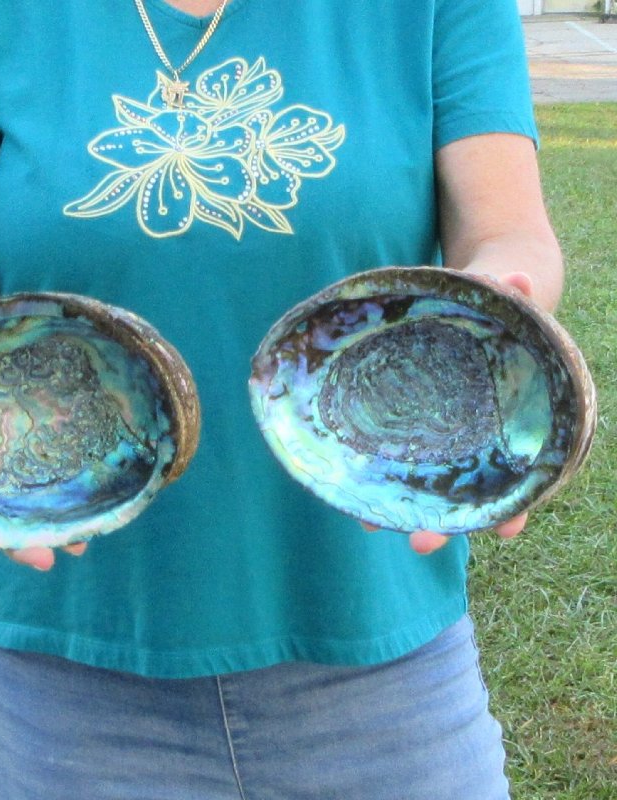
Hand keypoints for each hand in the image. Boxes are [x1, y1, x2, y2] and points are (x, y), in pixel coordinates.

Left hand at [363, 269, 533, 553]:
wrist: (475, 297)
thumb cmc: (499, 304)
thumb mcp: (508, 293)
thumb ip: (513, 291)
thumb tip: (520, 282)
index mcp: (517, 418)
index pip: (522, 476)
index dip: (513, 506)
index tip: (504, 530)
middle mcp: (480, 437)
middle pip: (467, 494)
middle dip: (445, 522)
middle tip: (420, 544)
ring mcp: (445, 432)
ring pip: (427, 484)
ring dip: (401, 507)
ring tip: (369, 524)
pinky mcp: (413, 420)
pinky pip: (396, 454)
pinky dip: (379, 473)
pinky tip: (353, 492)